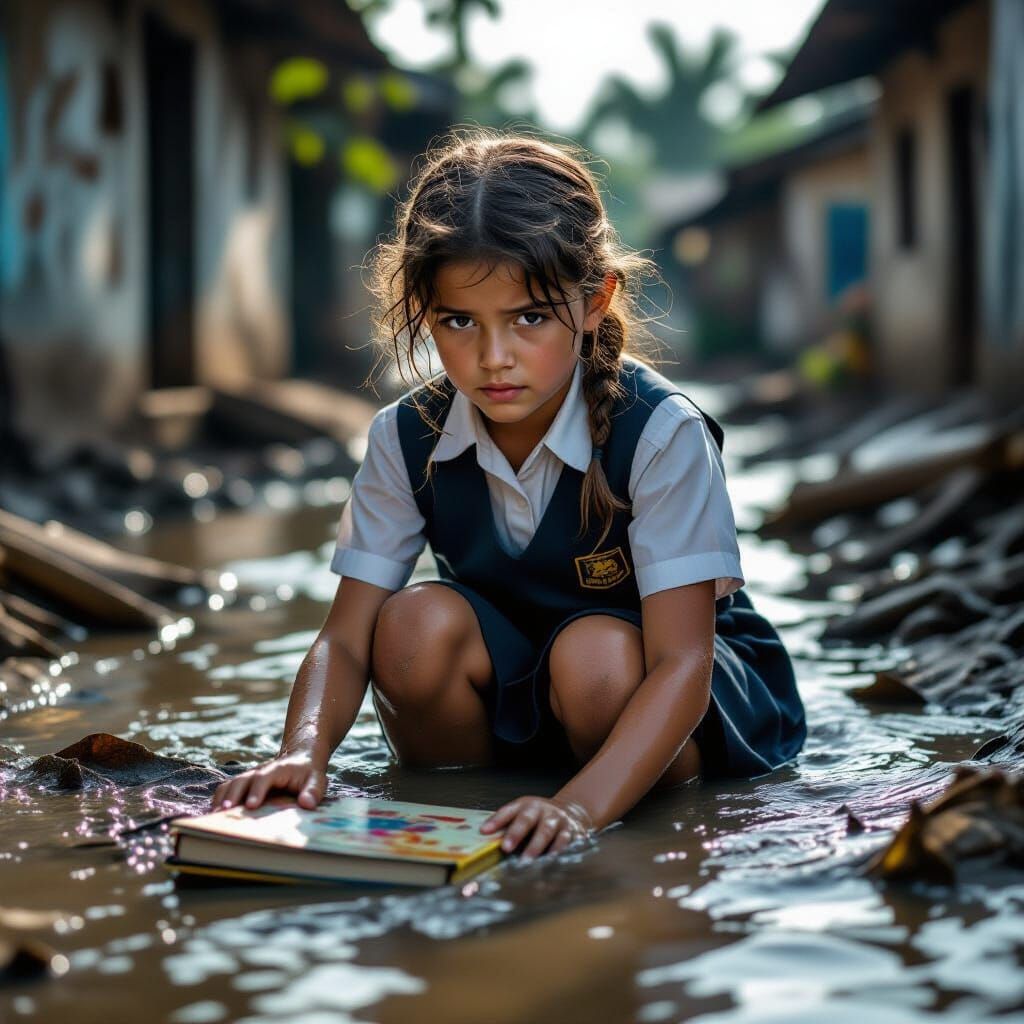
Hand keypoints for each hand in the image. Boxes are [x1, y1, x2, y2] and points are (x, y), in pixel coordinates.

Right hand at [210, 751, 326, 811]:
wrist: (300, 759)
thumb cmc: (308, 773)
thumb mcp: (317, 779)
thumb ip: (313, 791)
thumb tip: (306, 804)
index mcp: (277, 769)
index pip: (264, 777)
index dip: (256, 790)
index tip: (251, 806)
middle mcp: (259, 771)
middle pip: (241, 780)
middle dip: (232, 796)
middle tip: (224, 812)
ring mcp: (249, 777)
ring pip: (231, 784)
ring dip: (222, 799)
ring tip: (214, 816)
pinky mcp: (244, 784)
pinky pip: (227, 790)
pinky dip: (219, 800)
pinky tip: (214, 816)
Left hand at [480, 796, 593, 860]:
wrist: (572, 812)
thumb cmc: (540, 818)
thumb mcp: (524, 814)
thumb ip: (507, 825)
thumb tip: (484, 838)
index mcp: (527, 805)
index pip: (509, 811)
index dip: (496, 820)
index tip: (484, 831)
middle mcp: (543, 811)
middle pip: (528, 820)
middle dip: (516, 833)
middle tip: (506, 848)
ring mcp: (559, 821)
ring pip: (548, 833)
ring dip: (537, 848)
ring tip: (528, 862)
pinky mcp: (573, 833)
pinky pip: (566, 844)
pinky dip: (559, 854)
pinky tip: (552, 865)